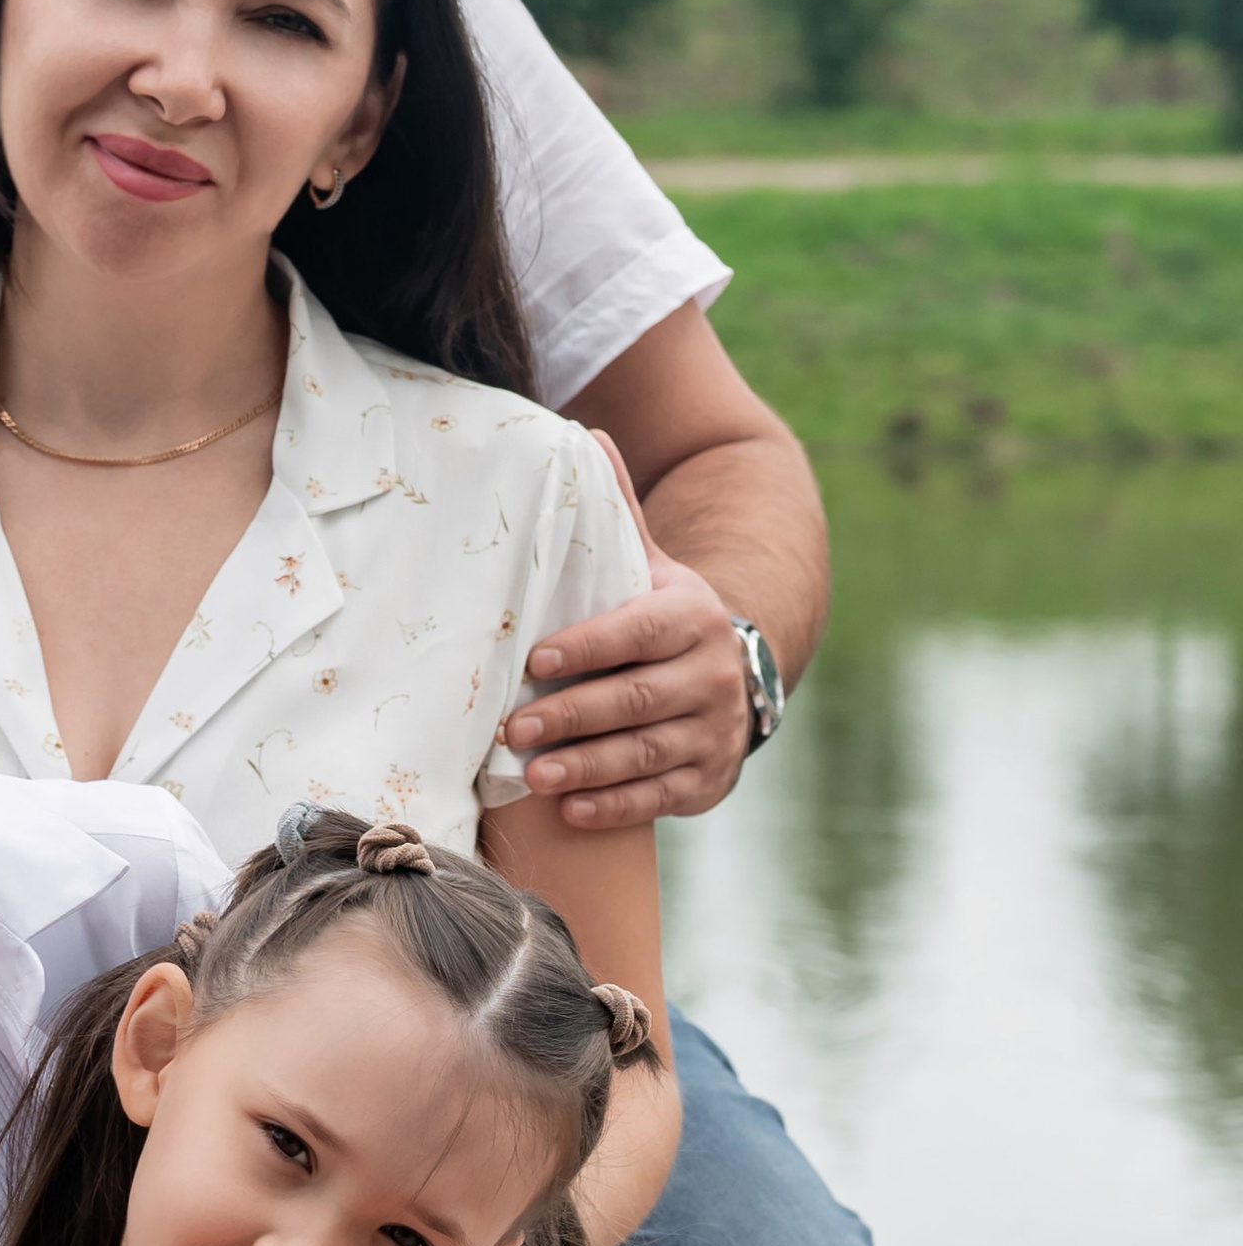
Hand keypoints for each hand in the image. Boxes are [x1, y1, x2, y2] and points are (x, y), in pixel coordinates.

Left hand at [501, 430, 754, 826]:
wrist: (734, 676)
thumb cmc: (661, 620)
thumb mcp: (651, 569)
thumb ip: (618, 518)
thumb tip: (586, 435)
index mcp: (690, 616)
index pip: (638, 631)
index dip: (590, 647)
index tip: (537, 660)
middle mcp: (712, 673)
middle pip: (635, 699)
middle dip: (572, 715)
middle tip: (513, 729)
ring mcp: (716, 730)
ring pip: (646, 753)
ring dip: (587, 767)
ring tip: (532, 775)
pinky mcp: (711, 780)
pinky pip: (662, 795)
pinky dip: (617, 805)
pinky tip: (572, 810)